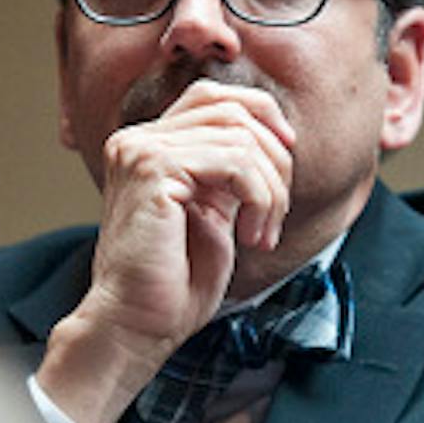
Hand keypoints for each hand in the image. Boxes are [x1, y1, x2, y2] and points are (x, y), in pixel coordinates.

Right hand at [37, 79, 294, 422]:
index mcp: (148, 145)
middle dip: (275, 159)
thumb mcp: (215, 211)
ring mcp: (141, 149)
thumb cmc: (174, 283)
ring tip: (262, 234)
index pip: (214, 97)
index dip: (262, 116)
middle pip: (233, 109)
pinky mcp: (152, 168)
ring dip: (271, 190)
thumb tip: (274, 138)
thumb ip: (231, 170)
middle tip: (276, 215)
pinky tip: (250, 236)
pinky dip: (259, 198)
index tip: (286, 163)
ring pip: (241, 137)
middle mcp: (138, 138)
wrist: (138, 325)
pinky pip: (234, 161)